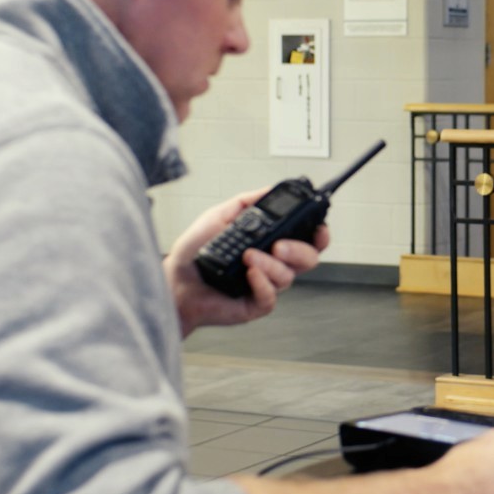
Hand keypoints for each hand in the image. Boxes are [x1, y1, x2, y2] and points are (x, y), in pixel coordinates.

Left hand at [162, 189, 329, 335]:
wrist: (174, 280)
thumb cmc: (195, 251)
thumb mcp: (221, 216)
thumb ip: (247, 201)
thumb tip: (270, 189)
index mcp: (271, 242)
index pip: (307, 239)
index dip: (319, 235)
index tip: (318, 228)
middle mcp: (273, 264)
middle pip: (309, 259)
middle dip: (300, 250)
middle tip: (278, 246)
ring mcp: (266, 285)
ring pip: (288, 277)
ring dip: (271, 265)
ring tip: (248, 257)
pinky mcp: (256, 304)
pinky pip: (271, 296)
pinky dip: (262, 283)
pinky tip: (248, 275)